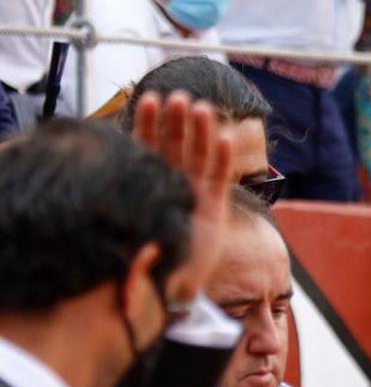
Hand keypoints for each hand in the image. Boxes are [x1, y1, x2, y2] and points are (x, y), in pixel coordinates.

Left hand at [133, 91, 234, 303]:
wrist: (171, 289)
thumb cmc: (143, 267)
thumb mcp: (129, 254)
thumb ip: (134, 251)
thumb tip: (136, 244)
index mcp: (145, 186)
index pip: (145, 148)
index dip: (148, 124)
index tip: (148, 99)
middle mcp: (168, 185)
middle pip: (173, 146)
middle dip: (176, 121)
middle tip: (178, 96)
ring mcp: (193, 193)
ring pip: (198, 156)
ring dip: (201, 131)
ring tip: (201, 107)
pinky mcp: (214, 207)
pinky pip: (220, 178)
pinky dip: (223, 159)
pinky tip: (225, 138)